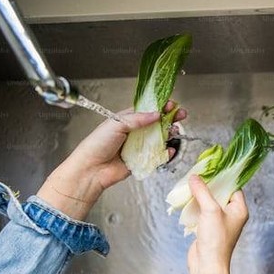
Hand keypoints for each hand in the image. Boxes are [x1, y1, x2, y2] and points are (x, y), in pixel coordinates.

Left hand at [37, 102, 186, 219]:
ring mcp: (139, 146)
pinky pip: (158, 156)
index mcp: (127, 119)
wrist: (92, 169)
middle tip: (181, 114)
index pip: (147, 110)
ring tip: (176, 131)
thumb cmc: (97, 144)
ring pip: (160, 138)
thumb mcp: (116, 124)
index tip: (171, 104)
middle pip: (157, 123)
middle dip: (170, 118)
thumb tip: (156, 114)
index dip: (160, 106)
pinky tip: (171, 150)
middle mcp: (135, 132)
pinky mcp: (142, 160)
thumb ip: (138, 119)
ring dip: (170, 134)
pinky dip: (166, 153)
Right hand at [187, 175, 248, 273]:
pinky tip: (186, 200)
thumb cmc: (215, 239)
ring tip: (189, 185)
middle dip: (208, 185)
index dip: (223, 178)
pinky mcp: (208, 228)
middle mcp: (231, 215)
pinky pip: (201, 211)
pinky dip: (194, 205)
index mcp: (239, 209)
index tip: (211, 168)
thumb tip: (195, 177)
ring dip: (199, 195)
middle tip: (197, 175)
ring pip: (209, 202)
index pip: (233, 187)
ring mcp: (219, 221)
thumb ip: (203, 191)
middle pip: (220, 193)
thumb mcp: (210, 210)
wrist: (207, 264)